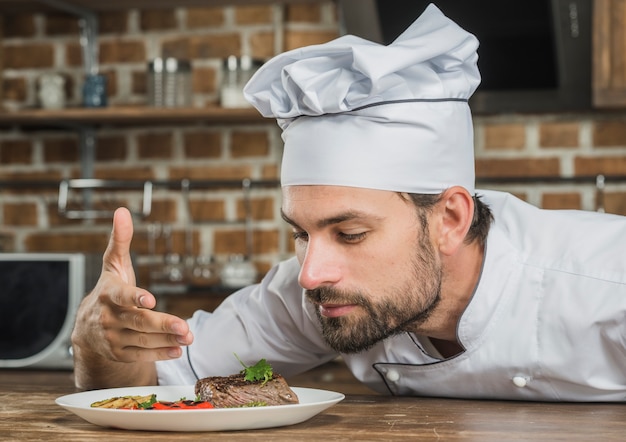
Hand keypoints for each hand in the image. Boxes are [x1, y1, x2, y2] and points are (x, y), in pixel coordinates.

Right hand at [71, 207, 192, 387]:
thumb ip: (120, 240)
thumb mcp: (113, 265)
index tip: (150, 300)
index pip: (122, 296)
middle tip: (185, 327)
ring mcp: (114, 337)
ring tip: (188, 337)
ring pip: (143, 340)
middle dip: (163, 324)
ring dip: (167, 340)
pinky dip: (160, 353)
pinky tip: (177, 349)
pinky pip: (142, 355)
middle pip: (139, 321)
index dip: (135, 298)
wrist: (86, 328)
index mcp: (109, 293)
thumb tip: (122, 211)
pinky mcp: (120, 353)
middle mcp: (109, 317)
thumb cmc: (109, 289)